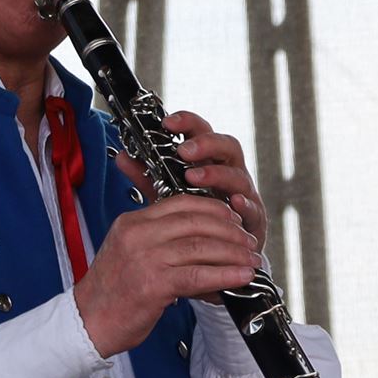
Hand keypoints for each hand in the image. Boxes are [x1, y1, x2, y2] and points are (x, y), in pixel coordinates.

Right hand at [74, 192, 260, 356]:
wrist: (87, 323)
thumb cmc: (112, 292)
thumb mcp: (130, 253)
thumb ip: (158, 240)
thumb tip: (201, 238)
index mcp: (132, 222)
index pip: (181, 203)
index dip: (214, 209)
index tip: (233, 219)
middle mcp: (138, 235)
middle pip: (196, 222)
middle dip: (230, 231)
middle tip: (248, 242)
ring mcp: (145, 258)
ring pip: (201, 247)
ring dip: (234, 253)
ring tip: (252, 260)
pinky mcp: (153, 284)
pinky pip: (198, 275)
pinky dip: (225, 275)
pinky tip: (242, 277)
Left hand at [154, 111, 267, 250]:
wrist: (218, 254)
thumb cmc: (195, 220)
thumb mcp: (167, 195)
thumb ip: (148, 177)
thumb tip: (123, 156)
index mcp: (209, 163)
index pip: (202, 133)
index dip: (188, 123)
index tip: (168, 122)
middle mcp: (229, 174)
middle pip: (227, 146)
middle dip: (206, 144)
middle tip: (184, 151)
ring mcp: (244, 195)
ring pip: (239, 175)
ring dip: (217, 174)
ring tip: (195, 177)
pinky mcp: (254, 221)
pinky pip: (254, 209)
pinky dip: (246, 204)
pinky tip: (235, 203)